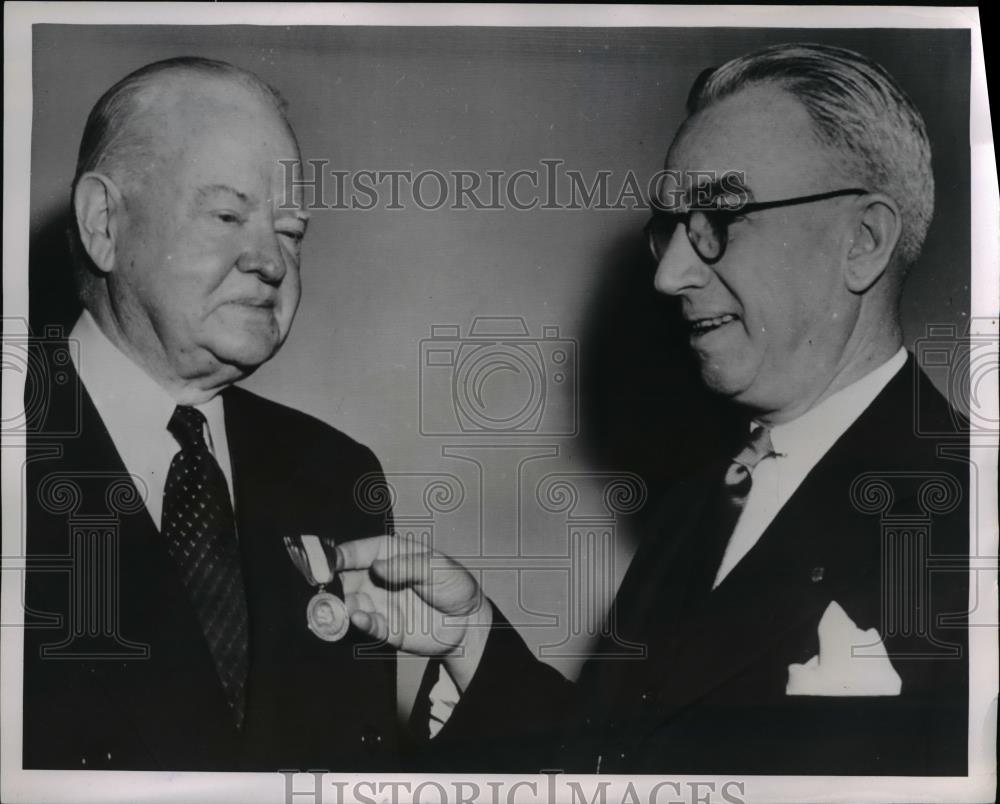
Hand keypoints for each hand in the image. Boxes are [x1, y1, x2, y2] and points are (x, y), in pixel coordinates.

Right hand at [333, 534, 492, 690]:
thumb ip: (408, 566)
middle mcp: (379, 579)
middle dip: (330, 581)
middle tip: (319, 585)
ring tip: (335, 605)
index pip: (359, 551)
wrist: (468, 623)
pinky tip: (357, 617)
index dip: (341, 554)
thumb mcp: (439, 569)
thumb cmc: (455, 587)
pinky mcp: (386, 629)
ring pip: (350, 602)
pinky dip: (359, 622)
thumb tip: (377, 567)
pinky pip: (367, 625)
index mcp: (391, 555)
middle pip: (346, 577)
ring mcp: (380, 604)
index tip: (326, 560)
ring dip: (339, 604)